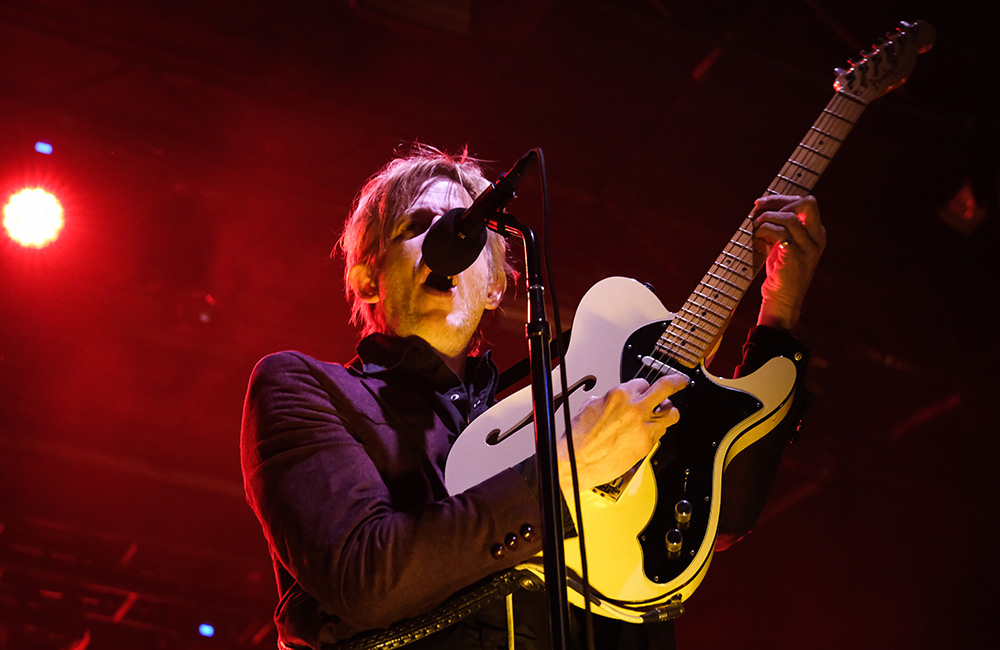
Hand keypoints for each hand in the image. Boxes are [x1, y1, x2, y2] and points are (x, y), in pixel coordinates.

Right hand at [559, 373, 688, 492]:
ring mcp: (644, 428)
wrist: (576, 462)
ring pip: (671, 414)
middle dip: (676, 382)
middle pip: (666, 387)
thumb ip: (610, 399)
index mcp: (620, 395)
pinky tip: (650, 431)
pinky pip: (661, 433)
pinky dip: (658, 430)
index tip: (645, 389)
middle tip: (680, 381)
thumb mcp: (590, 405)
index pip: (643, 382)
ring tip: (665, 412)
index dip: (643, 387)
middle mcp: (635, 409)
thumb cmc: (579, 437)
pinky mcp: (646, 445)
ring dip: (669, 411)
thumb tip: (617, 399)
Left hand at [752, 194, 825, 330]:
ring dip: (768, 217)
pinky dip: (765, 229)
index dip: (782, 198)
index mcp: (817, 233)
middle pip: (808, 203)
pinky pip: (781, 233)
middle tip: (760, 212)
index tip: (761, 204)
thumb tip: (762, 206)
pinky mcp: (796, 258)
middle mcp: (817, 239)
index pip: (806, 203)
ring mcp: (809, 249)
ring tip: (756, 226)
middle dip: (780, 202)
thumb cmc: (781, 272)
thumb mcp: (785, 245)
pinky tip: (758, 236)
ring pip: (790, 217)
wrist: (782, 300)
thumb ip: (782, 227)